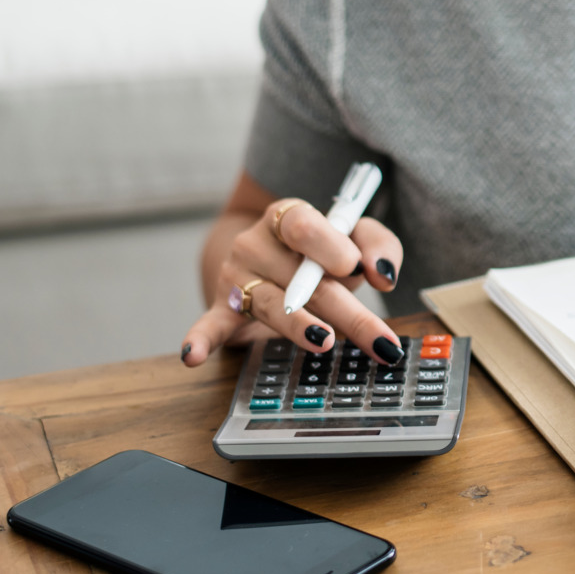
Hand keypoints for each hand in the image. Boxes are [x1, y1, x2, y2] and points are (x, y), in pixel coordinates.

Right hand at [181, 198, 405, 366]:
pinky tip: (191, 356)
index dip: (330, 246)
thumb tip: (383, 274)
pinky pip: (210, 325)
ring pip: (272, 305)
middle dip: (348, 313)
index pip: (304, 226)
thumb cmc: (323, 250)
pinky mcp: (223, 309)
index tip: (355, 268)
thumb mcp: (356, 238)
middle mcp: (256, 243)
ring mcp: (236, 278)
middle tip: (381, 341)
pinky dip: (200, 340)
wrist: (271, 256)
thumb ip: (377, 246)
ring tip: (324, 340)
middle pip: (303, 280)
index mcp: (288, 217)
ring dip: (300, 325)